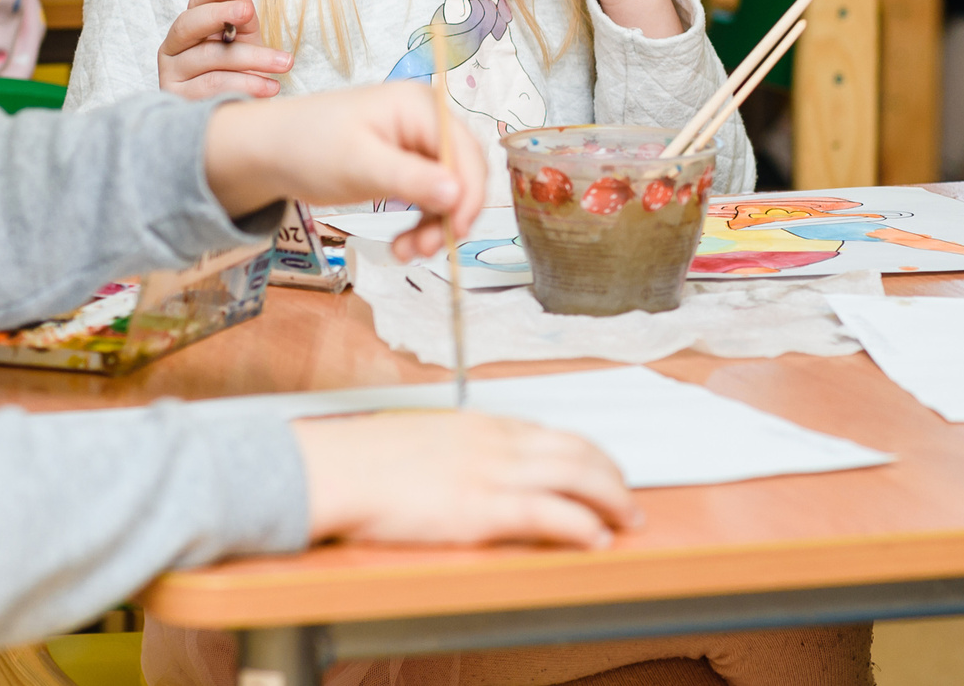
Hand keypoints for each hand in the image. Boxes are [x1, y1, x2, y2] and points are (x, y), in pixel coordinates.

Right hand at [157, 0, 291, 100]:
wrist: (232, 118)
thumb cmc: (239, 76)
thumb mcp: (245, 44)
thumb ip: (243, 21)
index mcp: (188, 30)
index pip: (196, 2)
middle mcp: (172, 49)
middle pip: (190, 24)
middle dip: (221, 14)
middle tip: (249, 13)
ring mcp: (172, 74)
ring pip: (210, 57)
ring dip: (251, 58)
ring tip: (284, 63)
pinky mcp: (180, 100)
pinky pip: (213, 87)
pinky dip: (245, 84)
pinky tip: (270, 88)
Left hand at [202, 81, 483, 259]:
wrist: (270, 151)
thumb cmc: (309, 146)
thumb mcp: (359, 165)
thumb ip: (410, 180)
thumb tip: (457, 194)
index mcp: (419, 106)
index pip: (464, 151)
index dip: (468, 193)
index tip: (454, 231)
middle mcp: (426, 120)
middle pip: (463, 171)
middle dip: (452, 213)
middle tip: (426, 249)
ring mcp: (417, 143)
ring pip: (450, 189)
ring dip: (437, 224)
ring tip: (407, 252)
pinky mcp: (406, 165)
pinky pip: (431, 196)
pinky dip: (423, 222)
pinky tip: (404, 243)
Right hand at [295, 410, 638, 548]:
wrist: (334, 468)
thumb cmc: (363, 459)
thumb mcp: (422, 439)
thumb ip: (455, 449)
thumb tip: (466, 466)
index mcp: (481, 425)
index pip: (552, 434)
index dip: (587, 453)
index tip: (602, 469)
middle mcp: (495, 442)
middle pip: (576, 451)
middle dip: (612, 476)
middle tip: (628, 499)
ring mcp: (491, 473)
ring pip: (576, 477)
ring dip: (611, 499)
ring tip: (627, 520)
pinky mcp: (481, 507)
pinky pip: (550, 513)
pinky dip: (582, 526)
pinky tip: (596, 538)